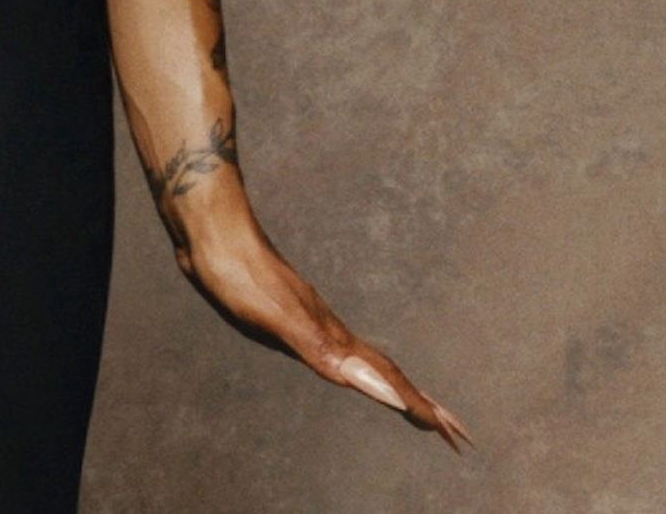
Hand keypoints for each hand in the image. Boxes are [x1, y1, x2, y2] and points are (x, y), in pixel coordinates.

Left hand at [170, 196, 472, 452]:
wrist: (211, 230)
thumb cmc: (238, 274)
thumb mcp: (277, 320)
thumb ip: (321, 351)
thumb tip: (365, 384)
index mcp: (332, 338)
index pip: (389, 380)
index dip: (420, 408)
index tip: (454, 435)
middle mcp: (329, 331)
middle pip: (388, 372)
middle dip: (423, 404)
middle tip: (454, 433)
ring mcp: (311, 322)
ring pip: (365, 360)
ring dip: (395, 386)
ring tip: (412, 406)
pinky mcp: (287, 316)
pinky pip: (337, 353)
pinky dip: (356, 370)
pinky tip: (347, 370)